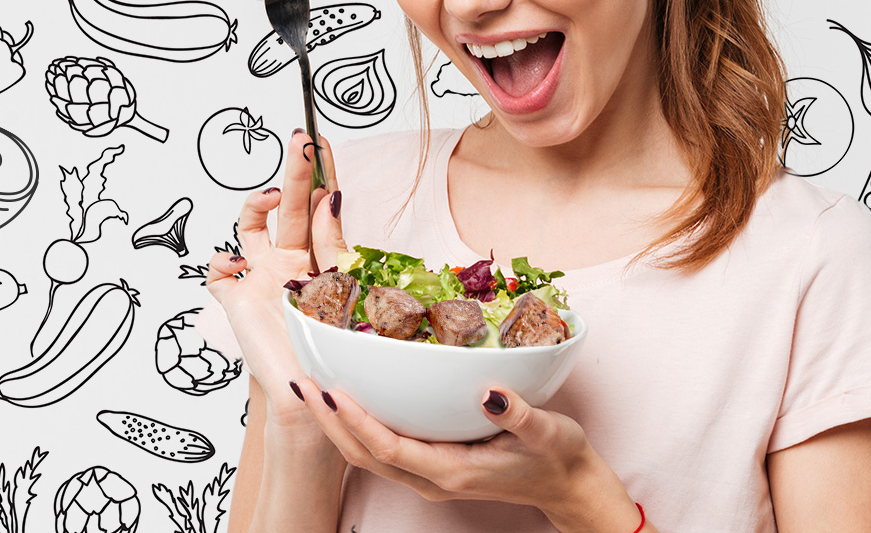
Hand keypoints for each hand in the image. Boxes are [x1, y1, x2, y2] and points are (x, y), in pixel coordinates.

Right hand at [198, 130, 344, 437]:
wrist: (307, 397)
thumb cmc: (330, 350)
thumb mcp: (342, 286)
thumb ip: (332, 242)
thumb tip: (330, 196)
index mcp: (320, 258)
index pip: (320, 206)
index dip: (321, 174)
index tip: (323, 141)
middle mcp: (289, 263)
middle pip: (289, 207)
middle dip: (294, 172)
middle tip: (300, 139)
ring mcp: (260, 278)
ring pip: (250, 226)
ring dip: (255, 205)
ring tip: (271, 197)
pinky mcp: (236, 299)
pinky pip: (218, 269)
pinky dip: (222, 259)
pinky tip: (238, 263)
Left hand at [298, 382, 639, 528]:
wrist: (569, 486)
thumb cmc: (558, 457)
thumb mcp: (546, 432)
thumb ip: (516, 414)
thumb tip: (490, 392)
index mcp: (452, 471)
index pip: (389, 447)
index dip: (356, 421)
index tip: (330, 392)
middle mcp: (432, 479)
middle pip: (365, 455)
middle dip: (329, 422)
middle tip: (301, 383)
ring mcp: (430, 476)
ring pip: (369, 456)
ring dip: (337, 426)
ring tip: (312, 390)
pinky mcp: (433, 468)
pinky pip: (385, 451)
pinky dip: (360, 428)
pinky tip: (350, 403)